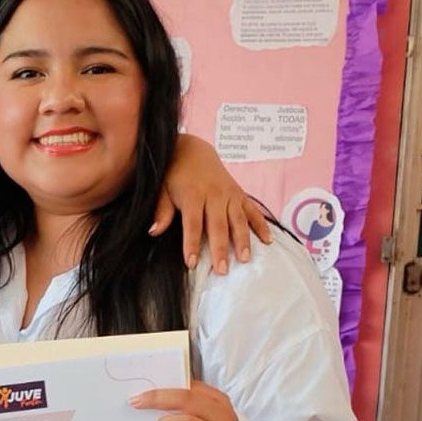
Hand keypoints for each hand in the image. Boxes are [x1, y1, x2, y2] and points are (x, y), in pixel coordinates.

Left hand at [131, 385, 242, 420]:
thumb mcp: (206, 414)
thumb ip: (187, 402)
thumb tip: (153, 393)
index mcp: (216, 401)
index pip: (188, 387)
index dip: (161, 389)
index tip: (139, 393)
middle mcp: (219, 417)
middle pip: (186, 400)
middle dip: (157, 399)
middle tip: (137, 404)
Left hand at [151, 135, 272, 272]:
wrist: (192, 150)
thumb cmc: (174, 174)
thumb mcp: (162, 190)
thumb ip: (162, 211)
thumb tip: (154, 231)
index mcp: (193, 195)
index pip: (192, 224)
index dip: (192, 244)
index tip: (191, 263)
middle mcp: (214, 195)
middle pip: (218, 226)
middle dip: (220, 249)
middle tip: (222, 270)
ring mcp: (229, 195)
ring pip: (238, 220)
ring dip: (243, 240)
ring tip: (245, 259)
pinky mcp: (240, 194)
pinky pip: (253, 211)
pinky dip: (261, 225)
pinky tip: (267, 241)